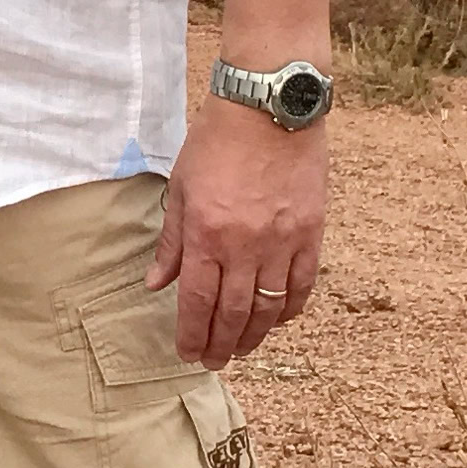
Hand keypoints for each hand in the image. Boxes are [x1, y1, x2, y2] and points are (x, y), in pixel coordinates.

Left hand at [149, 97, 325, 368]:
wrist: (268, 105)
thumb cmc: (217, 141)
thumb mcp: (181, 187)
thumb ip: (171, 242)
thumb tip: (156, 284)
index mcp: (206, 234)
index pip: (197, 302)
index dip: (192, 335)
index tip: (188, 354)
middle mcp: (245, 245)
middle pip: (233, 314)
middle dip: (221, 345)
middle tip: (214, 361)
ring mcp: (282, 241)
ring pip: (269, 308)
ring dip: (255, 335)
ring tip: (242, 349)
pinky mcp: (311, 232)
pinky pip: (302, 285)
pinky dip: (290, 309)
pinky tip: (278, 319)